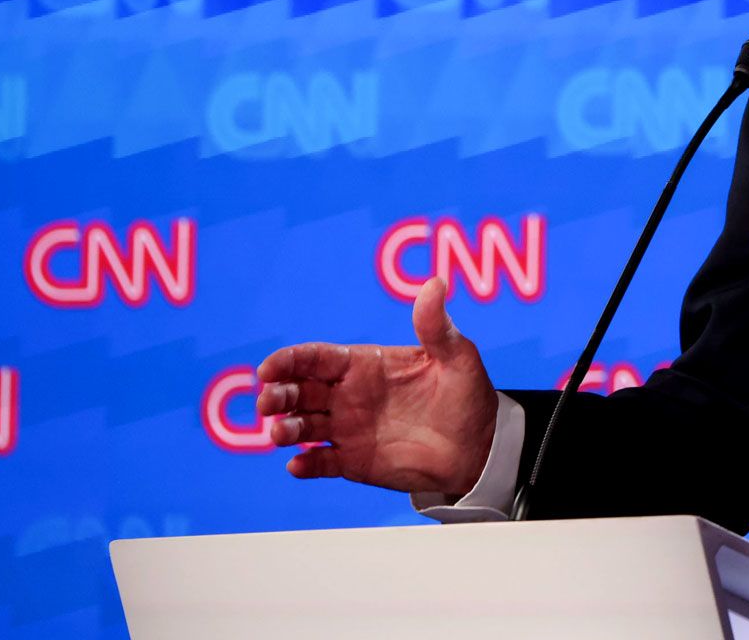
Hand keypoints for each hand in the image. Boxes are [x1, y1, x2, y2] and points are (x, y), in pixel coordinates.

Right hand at [253, 276, 499, 495]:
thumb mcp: (457, 358)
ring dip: (285, 428)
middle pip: (298, 390)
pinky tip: (299, 465)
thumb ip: (436, 327)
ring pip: (302, 426)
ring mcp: (348, 429)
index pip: (317, 358)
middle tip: (268, 402)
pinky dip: (305, 464)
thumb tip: (435, 283)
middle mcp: (348, 395)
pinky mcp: (353, 461)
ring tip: (280, 434)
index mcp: (365, 364)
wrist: (480, 446)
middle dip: (277, 394)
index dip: (288, 361)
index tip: (268, 368)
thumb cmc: (466, 395)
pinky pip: (321, 462)